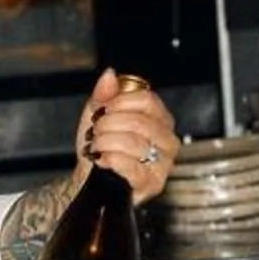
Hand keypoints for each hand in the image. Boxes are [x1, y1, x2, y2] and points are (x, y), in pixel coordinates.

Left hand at [75, 68, 177, 203]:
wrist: (91, 178)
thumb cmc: (100, 147)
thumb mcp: (97, 116)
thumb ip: (104, 94)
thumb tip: (110, 75)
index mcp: (159, 119)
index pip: (148, 101)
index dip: (120, 102)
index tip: (103, 109)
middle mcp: (167, 140)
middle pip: (139, 122)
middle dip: (108, 125)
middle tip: (95, 132)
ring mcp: (164, 163)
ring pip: (133, 143)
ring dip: (105, 143)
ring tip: (96, 147)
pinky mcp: (153, 183)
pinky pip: (131, 167)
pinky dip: (110, 160)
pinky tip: (102, 160)